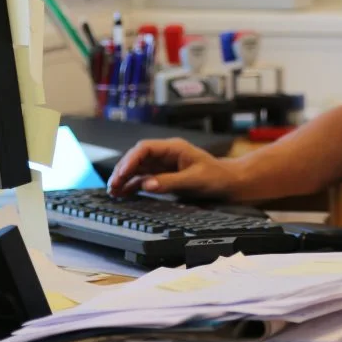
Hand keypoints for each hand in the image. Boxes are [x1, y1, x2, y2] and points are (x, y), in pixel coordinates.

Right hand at [106, 138, 239, 198]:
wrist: (228, 183)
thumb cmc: (216, 177)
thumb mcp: (194, 180)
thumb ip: (170, 182)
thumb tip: (147, 184)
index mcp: (173, 148)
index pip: (145, 148)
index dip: (131, 160)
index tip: (122, 173)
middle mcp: (166, 154)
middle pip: (138, 157)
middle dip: (123, 169)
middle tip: (113, 185)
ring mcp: (164, 165)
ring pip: (138, 168)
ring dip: (125, 178)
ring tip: (113, 191)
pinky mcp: (164, 176)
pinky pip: (144, 178)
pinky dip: (133, 185)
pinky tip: (123, 193)